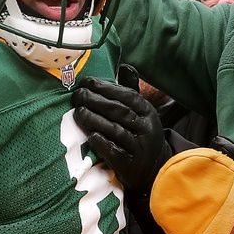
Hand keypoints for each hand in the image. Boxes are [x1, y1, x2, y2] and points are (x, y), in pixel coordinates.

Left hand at [72, 74, 169, 192]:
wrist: (155, 168)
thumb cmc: (141, 134)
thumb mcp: (142, 112)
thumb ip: (131, 90)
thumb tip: (124, 66)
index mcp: (148, 112)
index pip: (128, 97)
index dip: (107, 88)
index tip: (87, 82)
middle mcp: (147, 129)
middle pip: (120, 112)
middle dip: (96, 101)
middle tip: (78, 95)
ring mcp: (140, 148)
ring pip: (116, 130)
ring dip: (95, 120)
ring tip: (79, 112)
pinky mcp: (131, 165)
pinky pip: (115, 152)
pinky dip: (102, 142)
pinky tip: (90, 135)